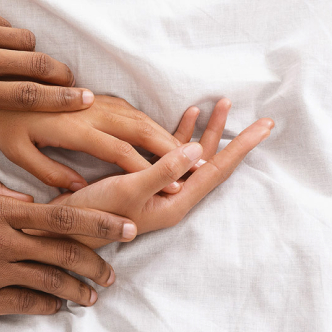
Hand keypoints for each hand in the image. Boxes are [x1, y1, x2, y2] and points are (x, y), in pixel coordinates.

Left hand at [0, 0, 93, 114]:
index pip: (23, 99)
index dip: (59, 102)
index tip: (84, 101)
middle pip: (35, 69)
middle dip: (64, 78)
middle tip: (79, 84)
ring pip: (24, 42)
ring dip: (35, 53)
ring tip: (35, 60)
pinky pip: (3, 22)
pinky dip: (8, 32)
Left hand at [0, 95, 188, 191]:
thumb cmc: (2, 123)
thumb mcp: (18, 153)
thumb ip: (50, 172)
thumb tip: (80, 188)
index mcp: (72, 128)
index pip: (118, 150)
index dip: (147, 168)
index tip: (172, 185)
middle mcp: (88, 111)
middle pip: (138, 128)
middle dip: (170, 148)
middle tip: (198, 166)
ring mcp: (91, 100)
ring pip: (137, 115)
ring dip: (164, 133)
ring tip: (189, 151)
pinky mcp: (91, 95)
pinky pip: (128, 108)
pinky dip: (149, 122)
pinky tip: (161, 134)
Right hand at [0, 180, 136, 316]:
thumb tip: (26, 201)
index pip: (61, 215)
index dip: (98, 222)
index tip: (126, 227)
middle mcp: (0, 242)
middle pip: (63, 253)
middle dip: (96, 263)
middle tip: (113, 271)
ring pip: (48, 283)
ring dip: (76, 291)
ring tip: (93, 296)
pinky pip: (22, 304)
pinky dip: (45, 307)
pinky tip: (56, 308)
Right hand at [43, 99, 273, 248]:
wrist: (66, 227)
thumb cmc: (96, 213)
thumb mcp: (130, 189)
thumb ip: (164, 170)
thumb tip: (198, 149)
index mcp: (177, 202)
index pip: (218, 171)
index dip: (242, 147)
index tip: (266, 127)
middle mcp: (174, 197)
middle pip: (210, 162)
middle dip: (229, 135)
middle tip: (253, 115)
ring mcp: (161, 191)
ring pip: (192, 157)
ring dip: (207, 131)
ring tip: (220, 105)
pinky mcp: (145, 182)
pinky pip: (171, 155)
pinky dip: (180, 135)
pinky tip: (186, 118)